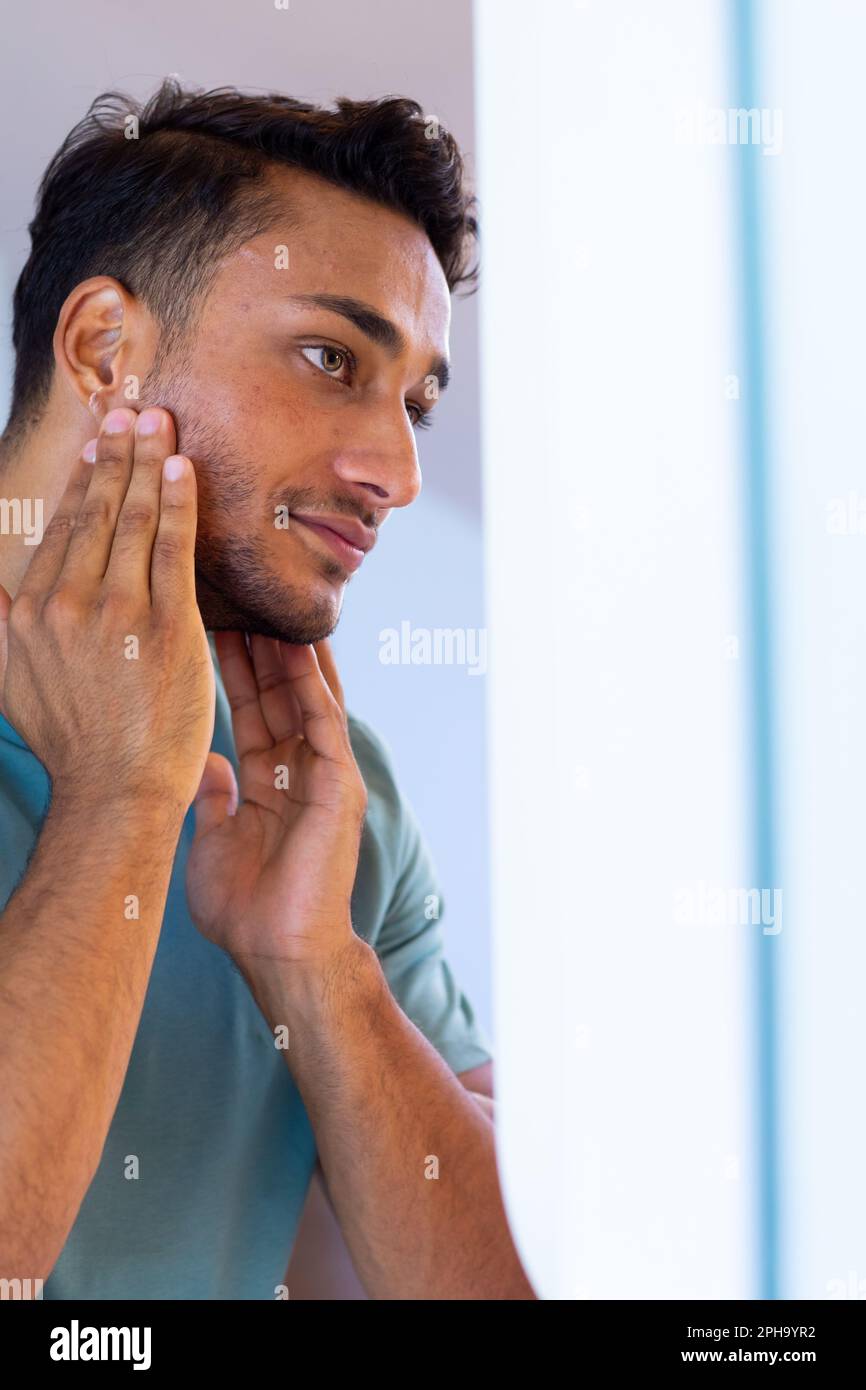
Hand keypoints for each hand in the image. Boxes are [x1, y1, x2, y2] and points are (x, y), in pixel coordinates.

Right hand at [0, 407, 214, 814]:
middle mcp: (65, 602)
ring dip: (146, 462)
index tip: (96, 442)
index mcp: (29, 611)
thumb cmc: (73, 741)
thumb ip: (0, 625)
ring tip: (159, 421)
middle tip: (131, 407)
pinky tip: (183, 467)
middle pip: (94, 510)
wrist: (115, 789)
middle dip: (113, 452)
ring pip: (132, 519)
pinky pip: (172, 548)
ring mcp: (115, 610)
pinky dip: (176, 502)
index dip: (82, 479)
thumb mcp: (10, 680)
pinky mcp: (164, 624)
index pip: (61, 528)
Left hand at [186, 631, 367, 971]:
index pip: (254, 712)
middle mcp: (300, 771)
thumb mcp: (214, 842)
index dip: (237, 671)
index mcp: (270, 783)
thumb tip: (208, 765)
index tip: (217, 626)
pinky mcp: (338, 785)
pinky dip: (313, 683)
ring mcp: (324, 775)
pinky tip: (299, 647)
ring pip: (306, 697)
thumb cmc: (248, 911)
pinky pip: (325, 722)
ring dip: (286, 652)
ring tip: (267, 605)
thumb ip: (215, 799)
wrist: (282, 953)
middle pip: (280, 694)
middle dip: (259, 647)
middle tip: (240, 598)